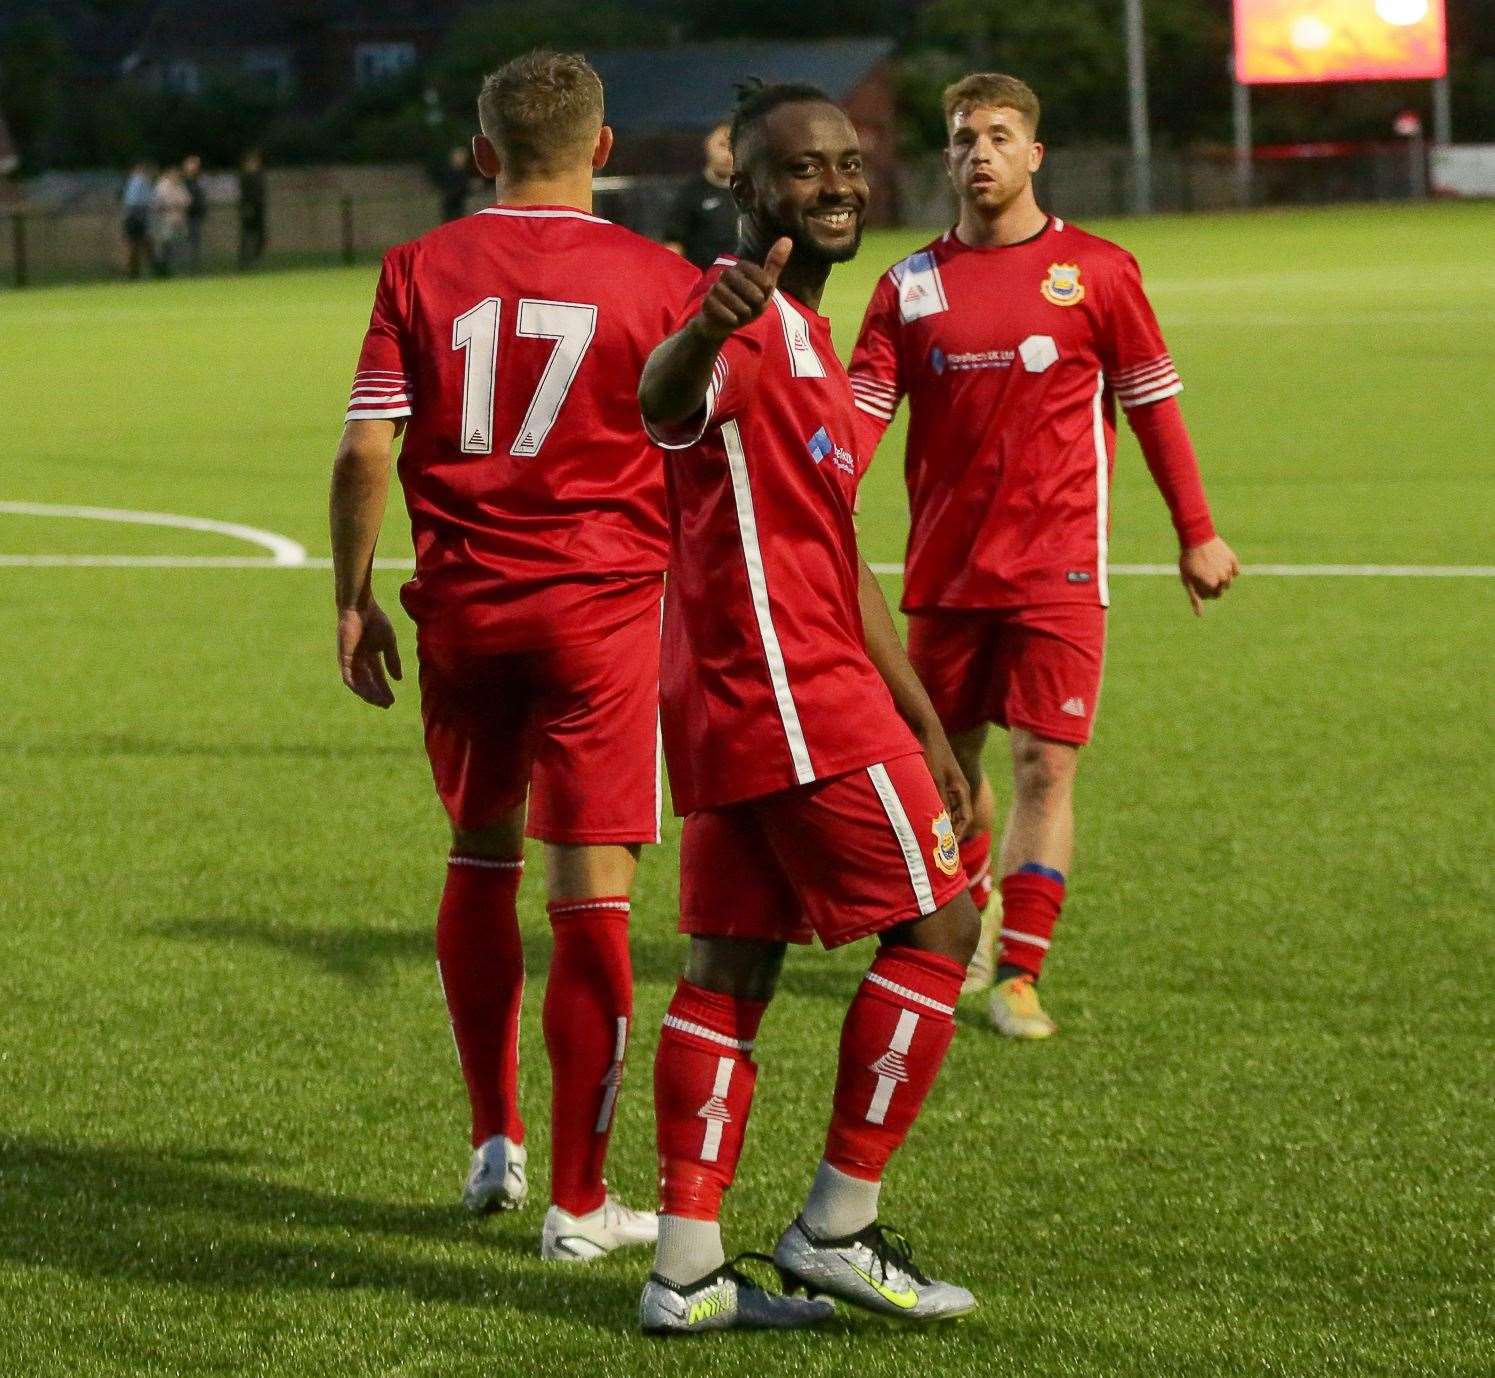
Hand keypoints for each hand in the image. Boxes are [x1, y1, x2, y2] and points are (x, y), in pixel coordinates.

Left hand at [337, 600, 401, 707]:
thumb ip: (393, 661)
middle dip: (377, 694)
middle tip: (387, 704)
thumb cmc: (375, 620)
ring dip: (368, 694)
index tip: (392, 700)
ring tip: (379, 702)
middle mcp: (359, 660)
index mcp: (370, 655)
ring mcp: (350, 660)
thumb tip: (398, 679)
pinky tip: (366, 695)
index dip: (384, 688)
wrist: (360, 609)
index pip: (377, 677)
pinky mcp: (344, 659)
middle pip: (368, 683)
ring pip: (359, 683)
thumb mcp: (388, 643)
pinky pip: (349, 678)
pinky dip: (357, 687)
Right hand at [692, 237, 792, 341]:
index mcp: (741, 268)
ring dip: (742, 308)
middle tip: (757, 304)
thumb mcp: (765, 287)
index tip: (765, 293)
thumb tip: (787, 239)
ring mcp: (715, 288)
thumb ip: (774, 265)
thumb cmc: (748, 302)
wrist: (725, 322)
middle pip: (740, 282)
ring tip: (745, 314)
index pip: (753, 270)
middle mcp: (726, 275)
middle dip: (753, 296)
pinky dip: (729, 316)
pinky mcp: (706, 302)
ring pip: (728, 296)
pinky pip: (717, 307)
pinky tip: (734, 319)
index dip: (762, 283)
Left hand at [917, 721, 972, 839]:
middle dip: (949, 831)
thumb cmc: (933, 753)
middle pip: (957, 816)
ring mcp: (948, 785)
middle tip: (937, 847)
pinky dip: (934, 811)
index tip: (948, 847)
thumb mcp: (935, 778)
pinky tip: (921, 818)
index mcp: (961, 789)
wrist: (927, 731)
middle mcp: (957, 789)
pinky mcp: (938, 781)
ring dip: (940, 822)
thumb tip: (942, 822)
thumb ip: (940, 799)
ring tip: (929, 837)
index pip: (965, 818)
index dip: (958, 834)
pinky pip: (939, 801)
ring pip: (948, 810)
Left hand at [1179, 536, 1240, 615]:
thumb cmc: (1189, 561)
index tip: (1199, 580)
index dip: (1206, 590)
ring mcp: (1229, 568)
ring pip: (1229, 580)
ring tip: (1210, 567)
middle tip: (1204, 573)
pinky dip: (1230, 570)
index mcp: (1212, 585)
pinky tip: (1220, 564)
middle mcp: (1223, 578)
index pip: (1214, 596)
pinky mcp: (1233, 559)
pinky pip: (1235, 570)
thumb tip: (1200, 615)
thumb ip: (1195, 598)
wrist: (1196, 537)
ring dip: (1222, 577)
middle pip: (1222, 589)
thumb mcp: (1188, 581)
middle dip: (1214, 584)